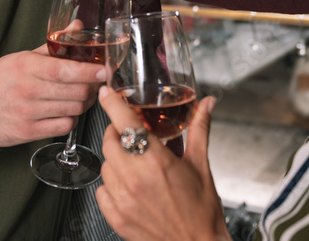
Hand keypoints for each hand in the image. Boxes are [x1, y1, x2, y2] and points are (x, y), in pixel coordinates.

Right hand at [0, 45, 105, 146]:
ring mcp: (27, 113)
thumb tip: (77, 26)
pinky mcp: (27, 132)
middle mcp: (27, 90)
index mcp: (26, 67)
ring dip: (83, 104)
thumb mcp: (22, 57)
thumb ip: (53, 44)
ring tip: (80, 97)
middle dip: (91, 88)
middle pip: (75, 92)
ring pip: (73, 109)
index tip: (104, 71)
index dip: (89, 71)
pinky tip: (65, 112)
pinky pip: (63, 127)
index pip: (65, 70)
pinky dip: (70, 119)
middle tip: (94, 84)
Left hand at [95, 86, 230, 240]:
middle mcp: (134, 178)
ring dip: (116, 159)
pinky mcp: (115, 216)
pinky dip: (111, 184)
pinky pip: (102, 190)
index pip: (125, 122)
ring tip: (135, 164)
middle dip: (118, 132)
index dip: (112, 103)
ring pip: (105, 165)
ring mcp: (122, 198)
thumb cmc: (201, 211)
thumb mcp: (200, 165)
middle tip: (131, 134)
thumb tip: (207, 105)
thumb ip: (199, 129)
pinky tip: (129, 186)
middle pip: (110, 141)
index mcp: (156, 161)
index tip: (107, 93)